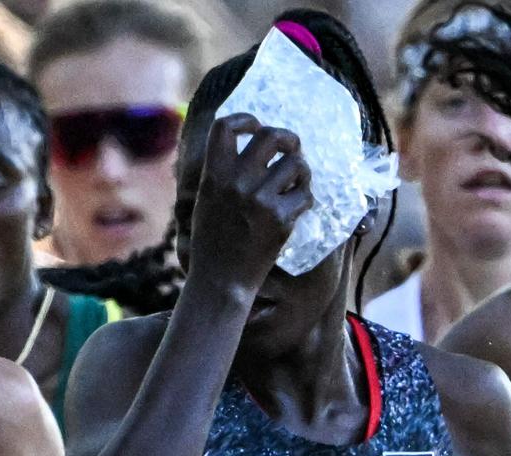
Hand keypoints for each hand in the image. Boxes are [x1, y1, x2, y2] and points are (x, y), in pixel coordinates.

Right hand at [188, 113, 312, 295]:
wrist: (220, 280)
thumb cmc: (211, 242)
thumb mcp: (205, 201)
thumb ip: (220, 174)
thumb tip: (239, 146)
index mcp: (214, 176)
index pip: (226, 127)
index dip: (246, 120)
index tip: (255, 127)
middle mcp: (237, 183)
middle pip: (271, 136)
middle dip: (288, 138)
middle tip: (291, 148)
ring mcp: (261, 201)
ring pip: (296, 164)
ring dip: (301, 170)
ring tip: (296, 181)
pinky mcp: (281, 219)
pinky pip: (305, 194)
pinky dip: (305, 197)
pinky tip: (298, 205)